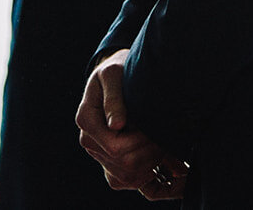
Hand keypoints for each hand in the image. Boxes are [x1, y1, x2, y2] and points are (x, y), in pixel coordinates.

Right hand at [76, 50, 188, 199]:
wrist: (116, 76)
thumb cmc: (117, 71)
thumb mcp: (113, 74)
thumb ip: (114, 98)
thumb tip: (116, 125)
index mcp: (87, 120)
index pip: (116, 148)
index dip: (141, 142)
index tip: (157, 127)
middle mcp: (89, 141)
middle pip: (125, 165)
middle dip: (151, 153)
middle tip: (166, 135)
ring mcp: (99, 154)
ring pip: (129, 177)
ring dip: (153, 164)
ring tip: (164, 143)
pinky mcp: (111, 161)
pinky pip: (129, 181)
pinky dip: (150, 176)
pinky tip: (163, 160)